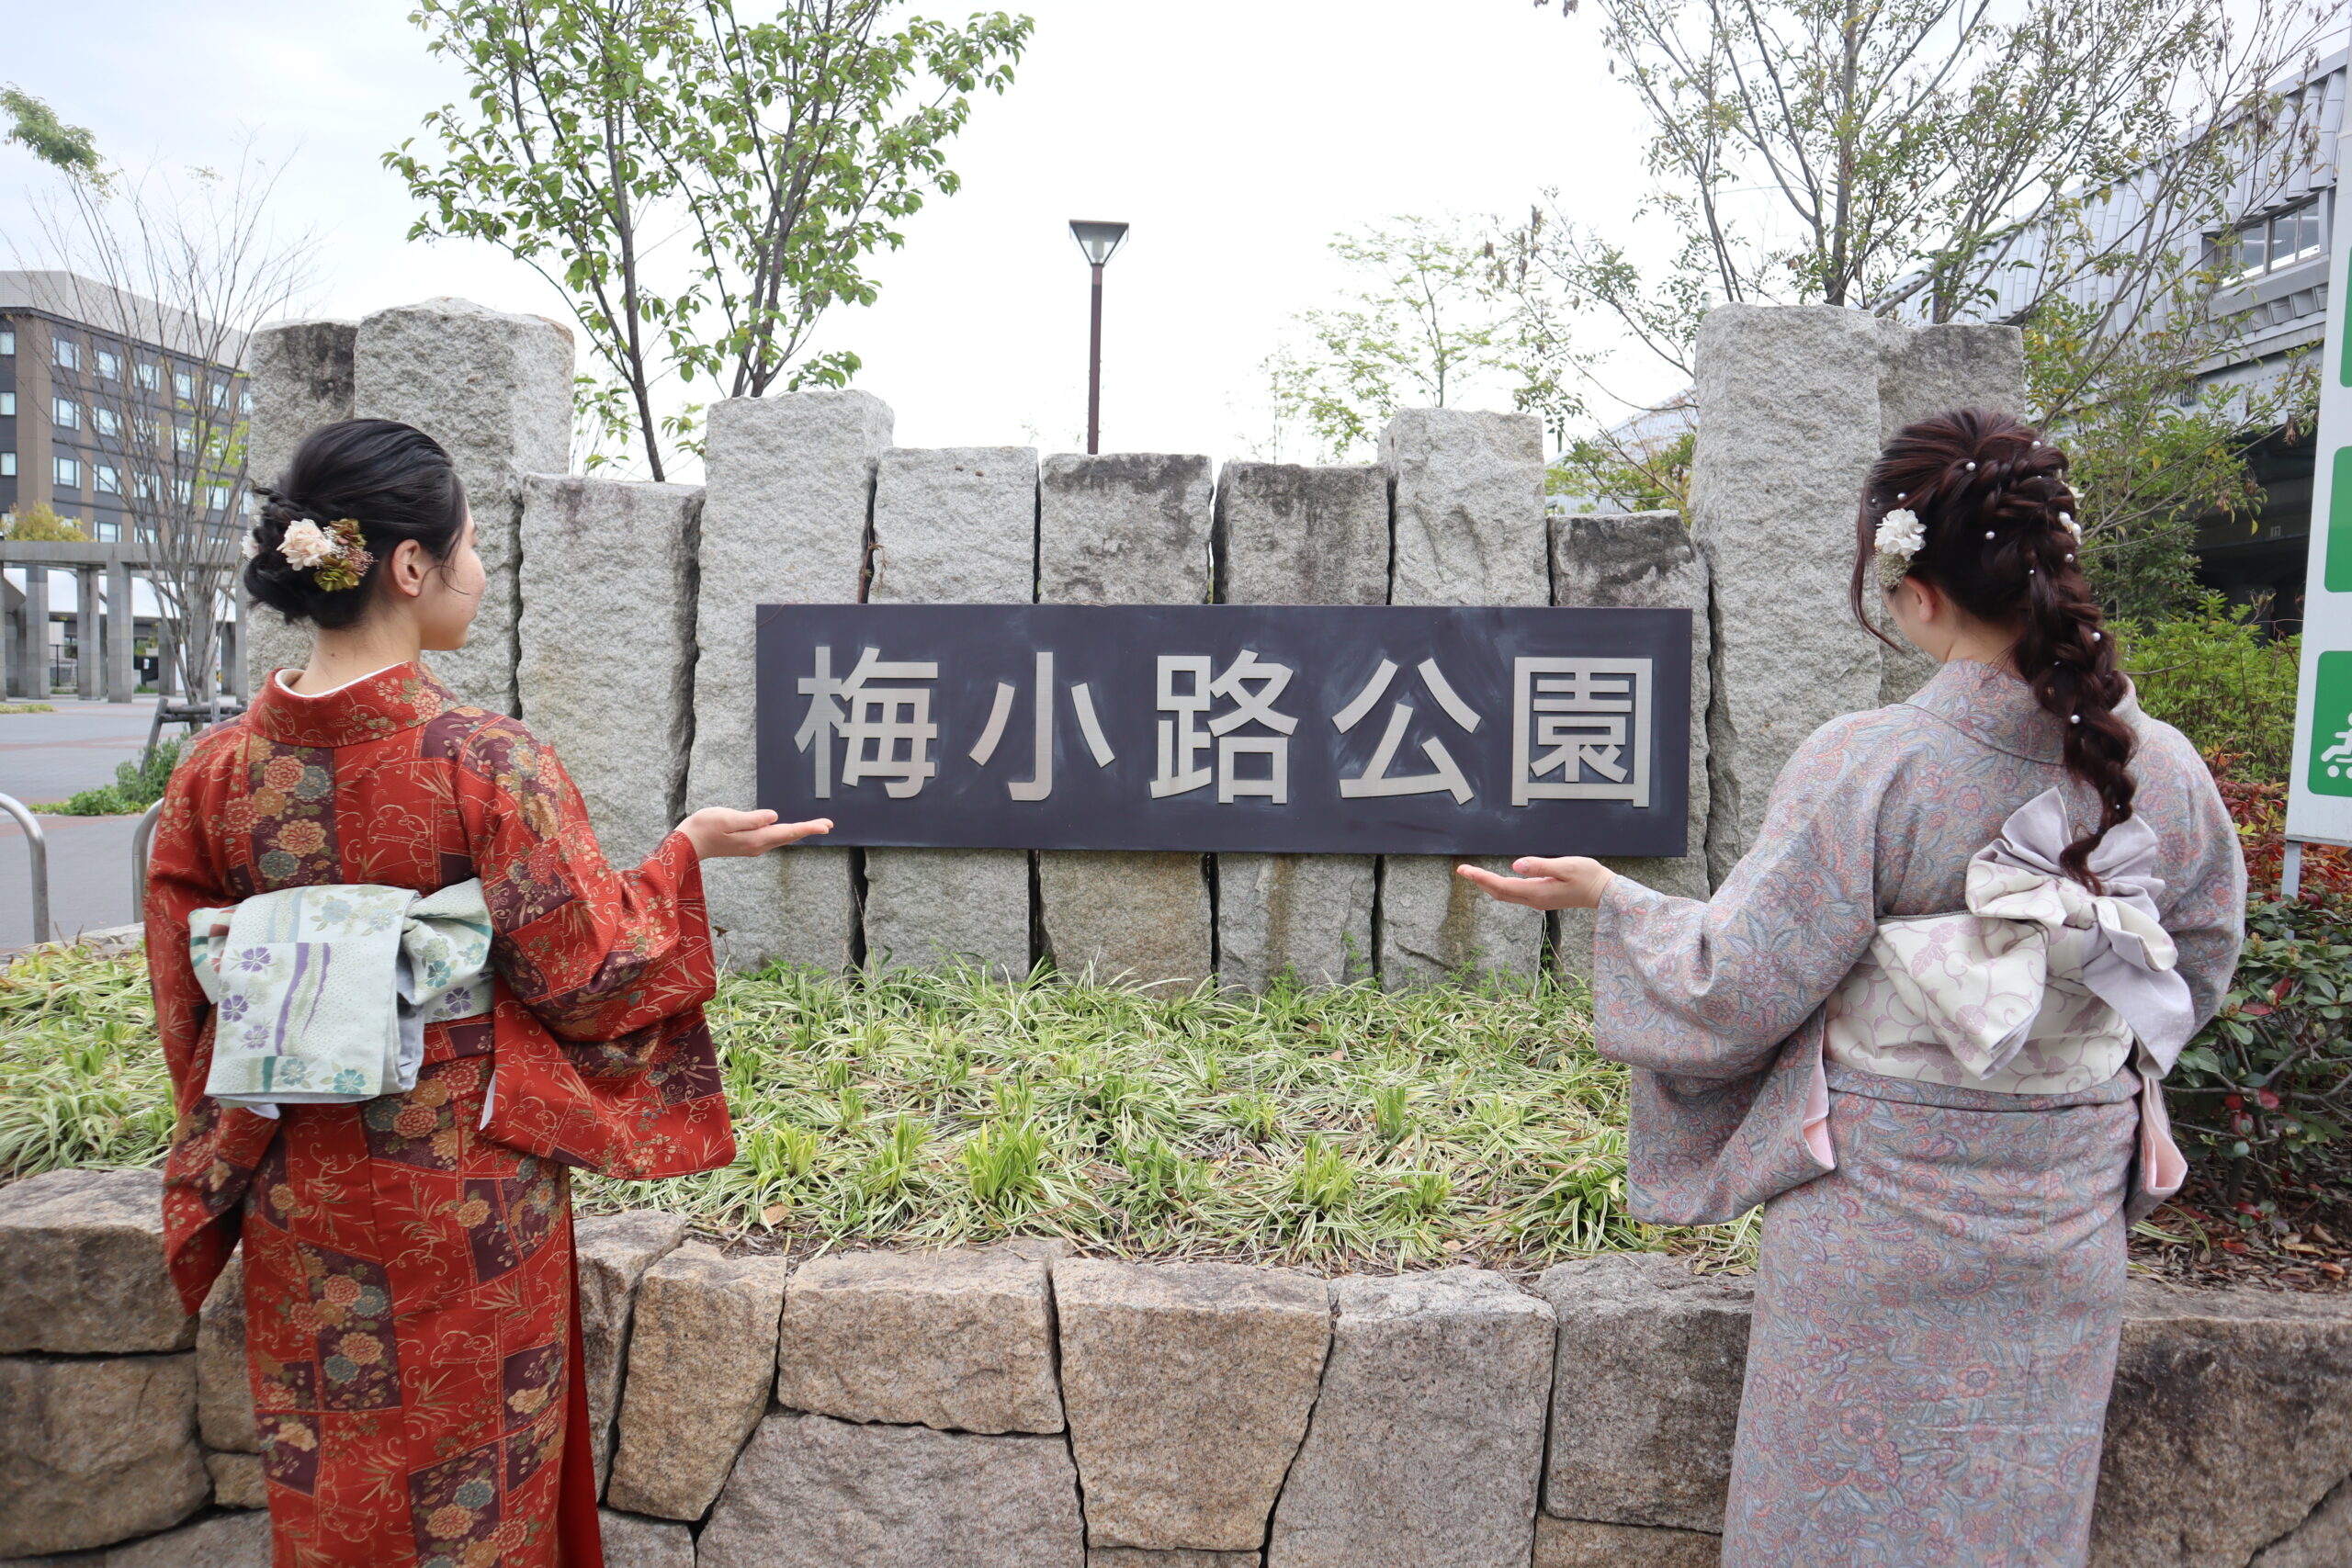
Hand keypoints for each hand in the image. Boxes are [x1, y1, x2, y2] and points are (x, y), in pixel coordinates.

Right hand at [676, 808, 831, 859]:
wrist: (687, 843)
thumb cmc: (704, 827)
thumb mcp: (727, 819)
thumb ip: (751, 819)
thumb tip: (775, 817)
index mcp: (755, 839)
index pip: (787, 832)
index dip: (808, 828)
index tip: (826, 826)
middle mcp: (758, 846)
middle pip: (789, 836)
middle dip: (809, 829)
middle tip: (829, 824)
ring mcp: (753, 846)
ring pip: (782, 838)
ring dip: (799, 831)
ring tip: (817, 826)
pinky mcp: (747, 844)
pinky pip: (773, 838)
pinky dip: (787, 833)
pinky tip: (791, 830)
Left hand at [1455, 856, 1614, 910]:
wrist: (1604, 893)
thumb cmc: (1588, 876)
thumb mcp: (1566, 866)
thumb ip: (1540, 866)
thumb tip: (1516, 865)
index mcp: (1536, 892)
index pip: (1501, 886)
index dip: (1481, 878)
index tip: (1465, 870)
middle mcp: (1533, 899)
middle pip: (1499, 892)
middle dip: (1479, 881)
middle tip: (1462, 870)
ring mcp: (1537, 900)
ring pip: (1505, 895)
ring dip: (1488, 884)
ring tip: (1473, 874)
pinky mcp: (1542, 897)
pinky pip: (1514, 894)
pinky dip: (1500, 886)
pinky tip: (1495, 881)